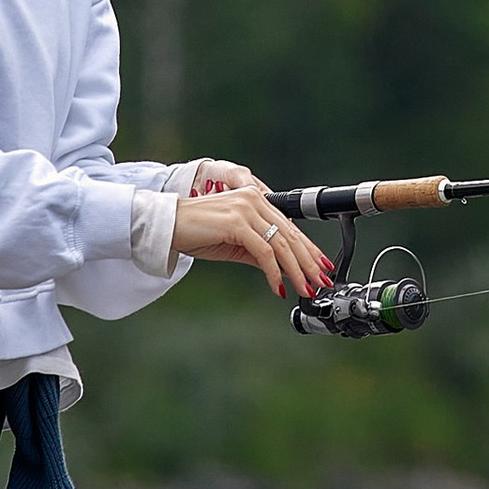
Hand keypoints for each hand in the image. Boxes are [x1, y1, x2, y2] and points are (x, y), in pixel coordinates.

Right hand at [168, 184, 332, 301]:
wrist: (167, 225)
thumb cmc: (196, 232)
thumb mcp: (235, 244)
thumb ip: (258, 252)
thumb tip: (281, 269)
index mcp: (255, 199)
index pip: (289, 227)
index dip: (308, 249)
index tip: (321, 266)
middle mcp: (254, 199)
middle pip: (290, 235)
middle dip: (308, 262)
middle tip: (320, 283)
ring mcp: (246, 208)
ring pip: (281, 244)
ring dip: (296, 271)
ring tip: (305, 289)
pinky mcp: (237, 222)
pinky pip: (264, 252)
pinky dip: (274, 272)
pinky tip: (278, 287)